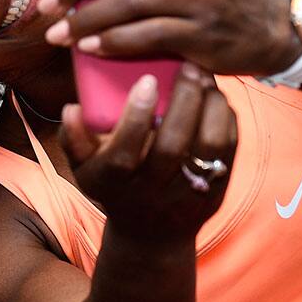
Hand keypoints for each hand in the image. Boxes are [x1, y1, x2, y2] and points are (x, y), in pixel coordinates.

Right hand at [60, 63, 237, 241]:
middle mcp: (152, 192)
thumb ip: (75, 138)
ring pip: (208, 148)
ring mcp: (187, 194)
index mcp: (115, 183)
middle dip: (183, 101)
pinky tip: (217, 97)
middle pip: (172, 147)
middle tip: (188, 66)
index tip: (146, 79)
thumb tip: (72, 108)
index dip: (136, 116)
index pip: (124, 152)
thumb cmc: (114, 186)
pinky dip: (226, 119)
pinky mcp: (217, 192)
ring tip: (205, 77)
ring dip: (210, 107)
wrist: (151, 235)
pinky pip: (229, 151)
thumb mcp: (85, 169)